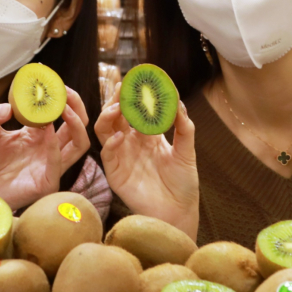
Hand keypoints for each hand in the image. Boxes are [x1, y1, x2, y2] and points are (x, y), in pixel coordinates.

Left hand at [0, 87, 92, 210]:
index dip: (63, 97)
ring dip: (75, 123)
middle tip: (65, 91)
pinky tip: (47, 129)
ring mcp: (50, 167)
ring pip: (79, 144)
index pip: (62, 114)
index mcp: (38, 135)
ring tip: (64, 107)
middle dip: (76, 106)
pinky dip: (55, 145)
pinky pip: (59, 163)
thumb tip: (8, 106)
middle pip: (77, 127)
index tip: (54, 81)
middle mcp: (49, 150)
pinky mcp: (46, 183)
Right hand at [97, 89, 198, 238]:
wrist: (179, 212)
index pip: (136, 110)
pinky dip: (111, 143)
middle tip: (122, 87)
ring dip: (108, 116)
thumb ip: (184, 128)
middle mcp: (131, 143)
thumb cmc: (183, 183)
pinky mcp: (115, 173)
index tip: (137, 79)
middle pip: (117, 115)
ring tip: (117, 108)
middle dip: (117, 100)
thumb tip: (179, 102)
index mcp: (147, 135)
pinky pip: (107, 154)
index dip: (134, 95)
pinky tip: (121, 136)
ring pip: (105, 130)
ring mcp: (121, 156)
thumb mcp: (186, 152)